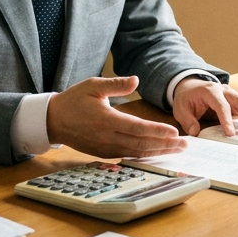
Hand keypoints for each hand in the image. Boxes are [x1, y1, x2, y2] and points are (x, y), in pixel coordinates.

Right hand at [47, 75, 187, 158]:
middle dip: (165, 145)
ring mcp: (106, 148)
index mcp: (106, 120)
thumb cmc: (73, 100)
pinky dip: (145, 155)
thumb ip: (115, 84)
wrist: (53, 121)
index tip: (175, 133)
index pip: (137, 128)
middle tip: (185, 145)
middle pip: (142, 144)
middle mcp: (108, 137)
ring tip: (176, 150)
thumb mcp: (92, 85)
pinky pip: (128, 156)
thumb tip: (136, 80)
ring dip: (158, 152)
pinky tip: (157, 153)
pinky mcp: (104, 153)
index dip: (157, 131)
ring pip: (137, 153)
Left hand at [172, 78, 237, 136]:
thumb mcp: (180, 108)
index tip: (231, 133)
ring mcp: (234, 94)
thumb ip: (187, 120)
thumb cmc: (187, 98)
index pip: (221, 105)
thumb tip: (196, 131)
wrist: (191, 86)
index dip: (226, 119)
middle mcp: (225, 90)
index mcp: (210, 91)